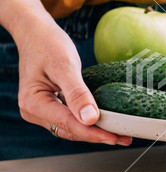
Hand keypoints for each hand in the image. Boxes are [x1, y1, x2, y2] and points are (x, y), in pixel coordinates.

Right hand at [15, 20, 132, 144]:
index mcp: (33, 103)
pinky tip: (106, 123)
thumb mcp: (65, 66)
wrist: (36, 33)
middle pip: (71, 130)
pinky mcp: (52, 107)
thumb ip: (77, 93)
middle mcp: (35, 111)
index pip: (68, 124)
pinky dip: (89, 122)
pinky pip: (72, 119)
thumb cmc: (48, 45)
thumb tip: (90, 119)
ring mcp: (42, 111)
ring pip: (72, 128)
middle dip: (97, 135)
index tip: (115, 137)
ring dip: (95, 132)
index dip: (93, 133)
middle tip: (124, 138)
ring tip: (120, 135)